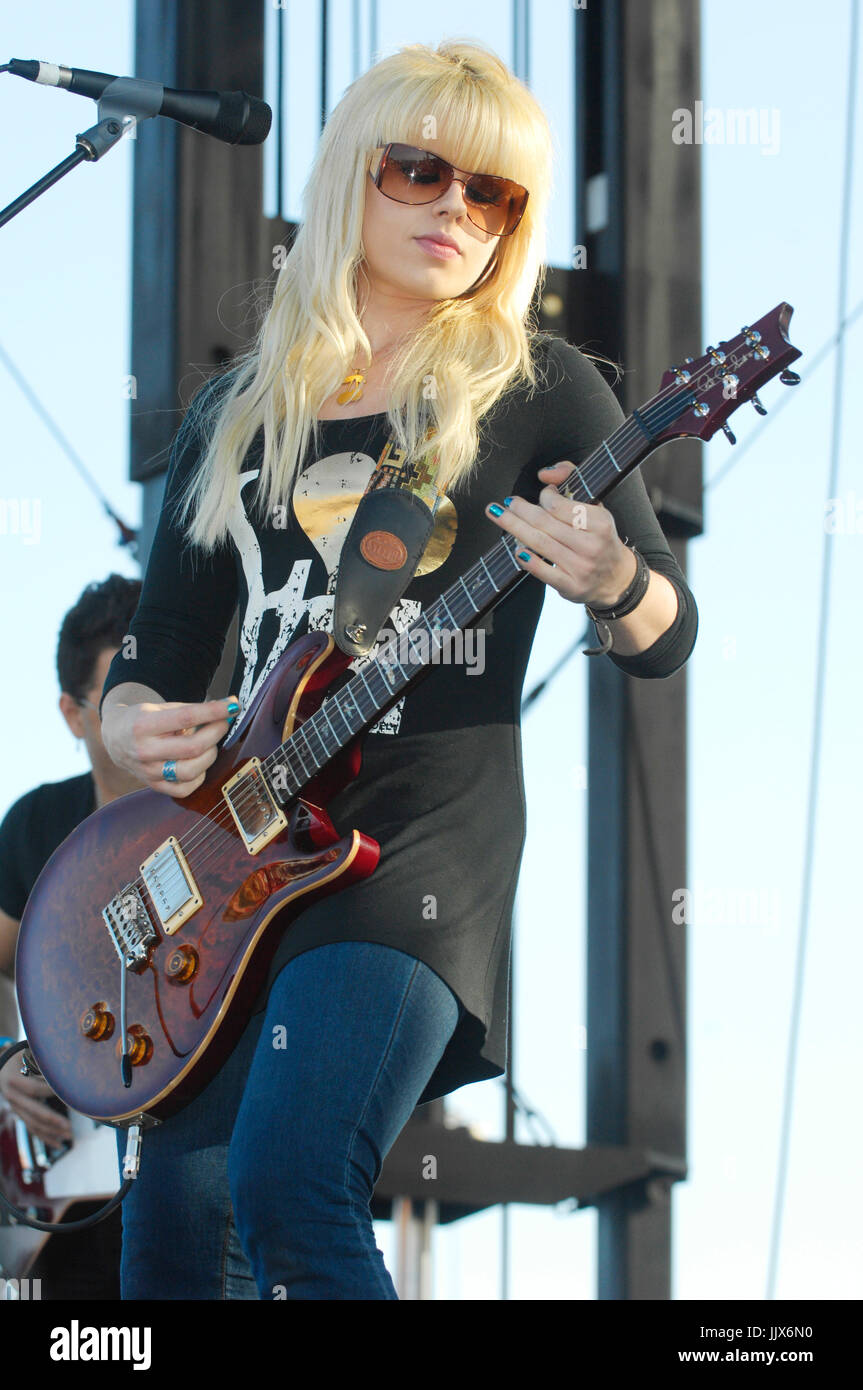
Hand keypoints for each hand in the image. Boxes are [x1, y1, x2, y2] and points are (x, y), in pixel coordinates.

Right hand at [0, 1052, 72, 1145]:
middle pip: (33, 1112)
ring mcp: (17, 1110)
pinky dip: (46, 1137)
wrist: (3, 1070)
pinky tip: (59, 1144)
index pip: (33, 1088)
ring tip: (69, 1135)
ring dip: (52, 1132)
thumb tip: (65, 1065)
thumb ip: (42, 1062)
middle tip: (68, 1126)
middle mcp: (13, 1098)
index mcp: (13, 1081)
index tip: (67, 1092)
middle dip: (52, 1120)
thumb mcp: (27, 1055)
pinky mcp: (22, 1116)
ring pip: (34, 1124)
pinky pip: (33, 1130)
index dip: (49, 1090)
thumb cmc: (21, 1059)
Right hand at [101, 695, 239, 798]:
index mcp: (143, 726)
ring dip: (209, 755)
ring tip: (210, 743)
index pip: (186, 717)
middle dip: (216, 733)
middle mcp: (144, 751)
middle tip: (224, 723)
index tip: (233, 706)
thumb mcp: (160, 707)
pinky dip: (199, 775)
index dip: (214, 712)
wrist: (116, 738)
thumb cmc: (142, 719)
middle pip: (192, 747)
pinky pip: (185, 788)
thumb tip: (226, 709)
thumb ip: (190, 710)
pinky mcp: (154, 786)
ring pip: (191, 771)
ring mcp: (148, 772)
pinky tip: (199, 762)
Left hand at [485, 460, 636, 605]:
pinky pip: (543, 572)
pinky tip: (516, 550)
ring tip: (499, 515)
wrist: (616, 578)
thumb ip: (571, 479)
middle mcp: (592, 545)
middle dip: (520, 510)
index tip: (542, 495)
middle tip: (507, 503)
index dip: (545, 497)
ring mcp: (581, 568)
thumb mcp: (595, 506)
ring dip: (515, 528)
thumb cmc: (599, 537)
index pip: (561, 506)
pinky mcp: (571, 587)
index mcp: (600, 523)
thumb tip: (544, 475)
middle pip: (545, 523)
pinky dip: (528, 560)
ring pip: (540, 544)